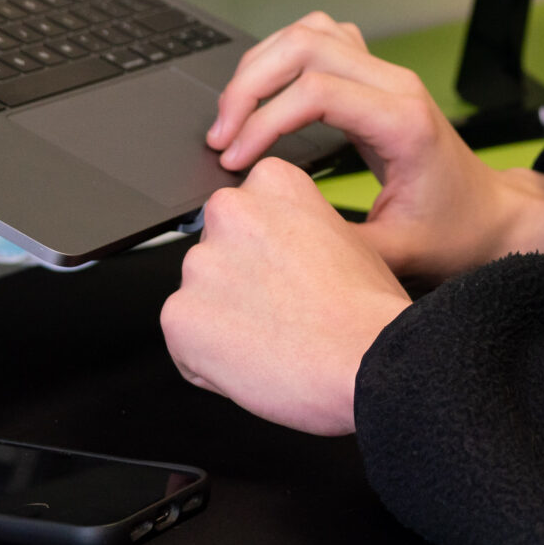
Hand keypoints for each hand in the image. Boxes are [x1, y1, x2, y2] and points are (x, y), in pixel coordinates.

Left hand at [160, 159, 404, 434]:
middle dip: (237, 282)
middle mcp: (228, 211)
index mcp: (271, 183)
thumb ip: (296, 230)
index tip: (287, 269)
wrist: (364, 360)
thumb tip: (276, 251)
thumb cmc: (366, 309)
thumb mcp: (344, 237)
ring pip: (199, 299)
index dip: (264, 251)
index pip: (243, 214)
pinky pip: (184, 345)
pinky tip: (252, 362)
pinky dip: (209, 360)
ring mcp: (198, 264)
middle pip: (216, 253)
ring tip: (272, 341)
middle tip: (280, 309)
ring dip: (223, 322)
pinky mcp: (177, 316)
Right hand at [206, 12, 543, 284]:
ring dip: (262, 64)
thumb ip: (335, 244)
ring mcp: (388, 76)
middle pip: (306, 44)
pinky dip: (283, 58)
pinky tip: (264, 96)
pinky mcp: (377, 80)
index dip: (263, 121)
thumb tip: (273, 234)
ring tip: (233, 114)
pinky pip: (324, 41)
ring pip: (312, 32)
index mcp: (403, 122)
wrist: (492, 217)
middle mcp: (396, 86)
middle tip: (221, 135)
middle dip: (249, 85)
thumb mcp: (394, 252)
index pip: (316, 91)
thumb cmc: (453, 232)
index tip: (234, 159)